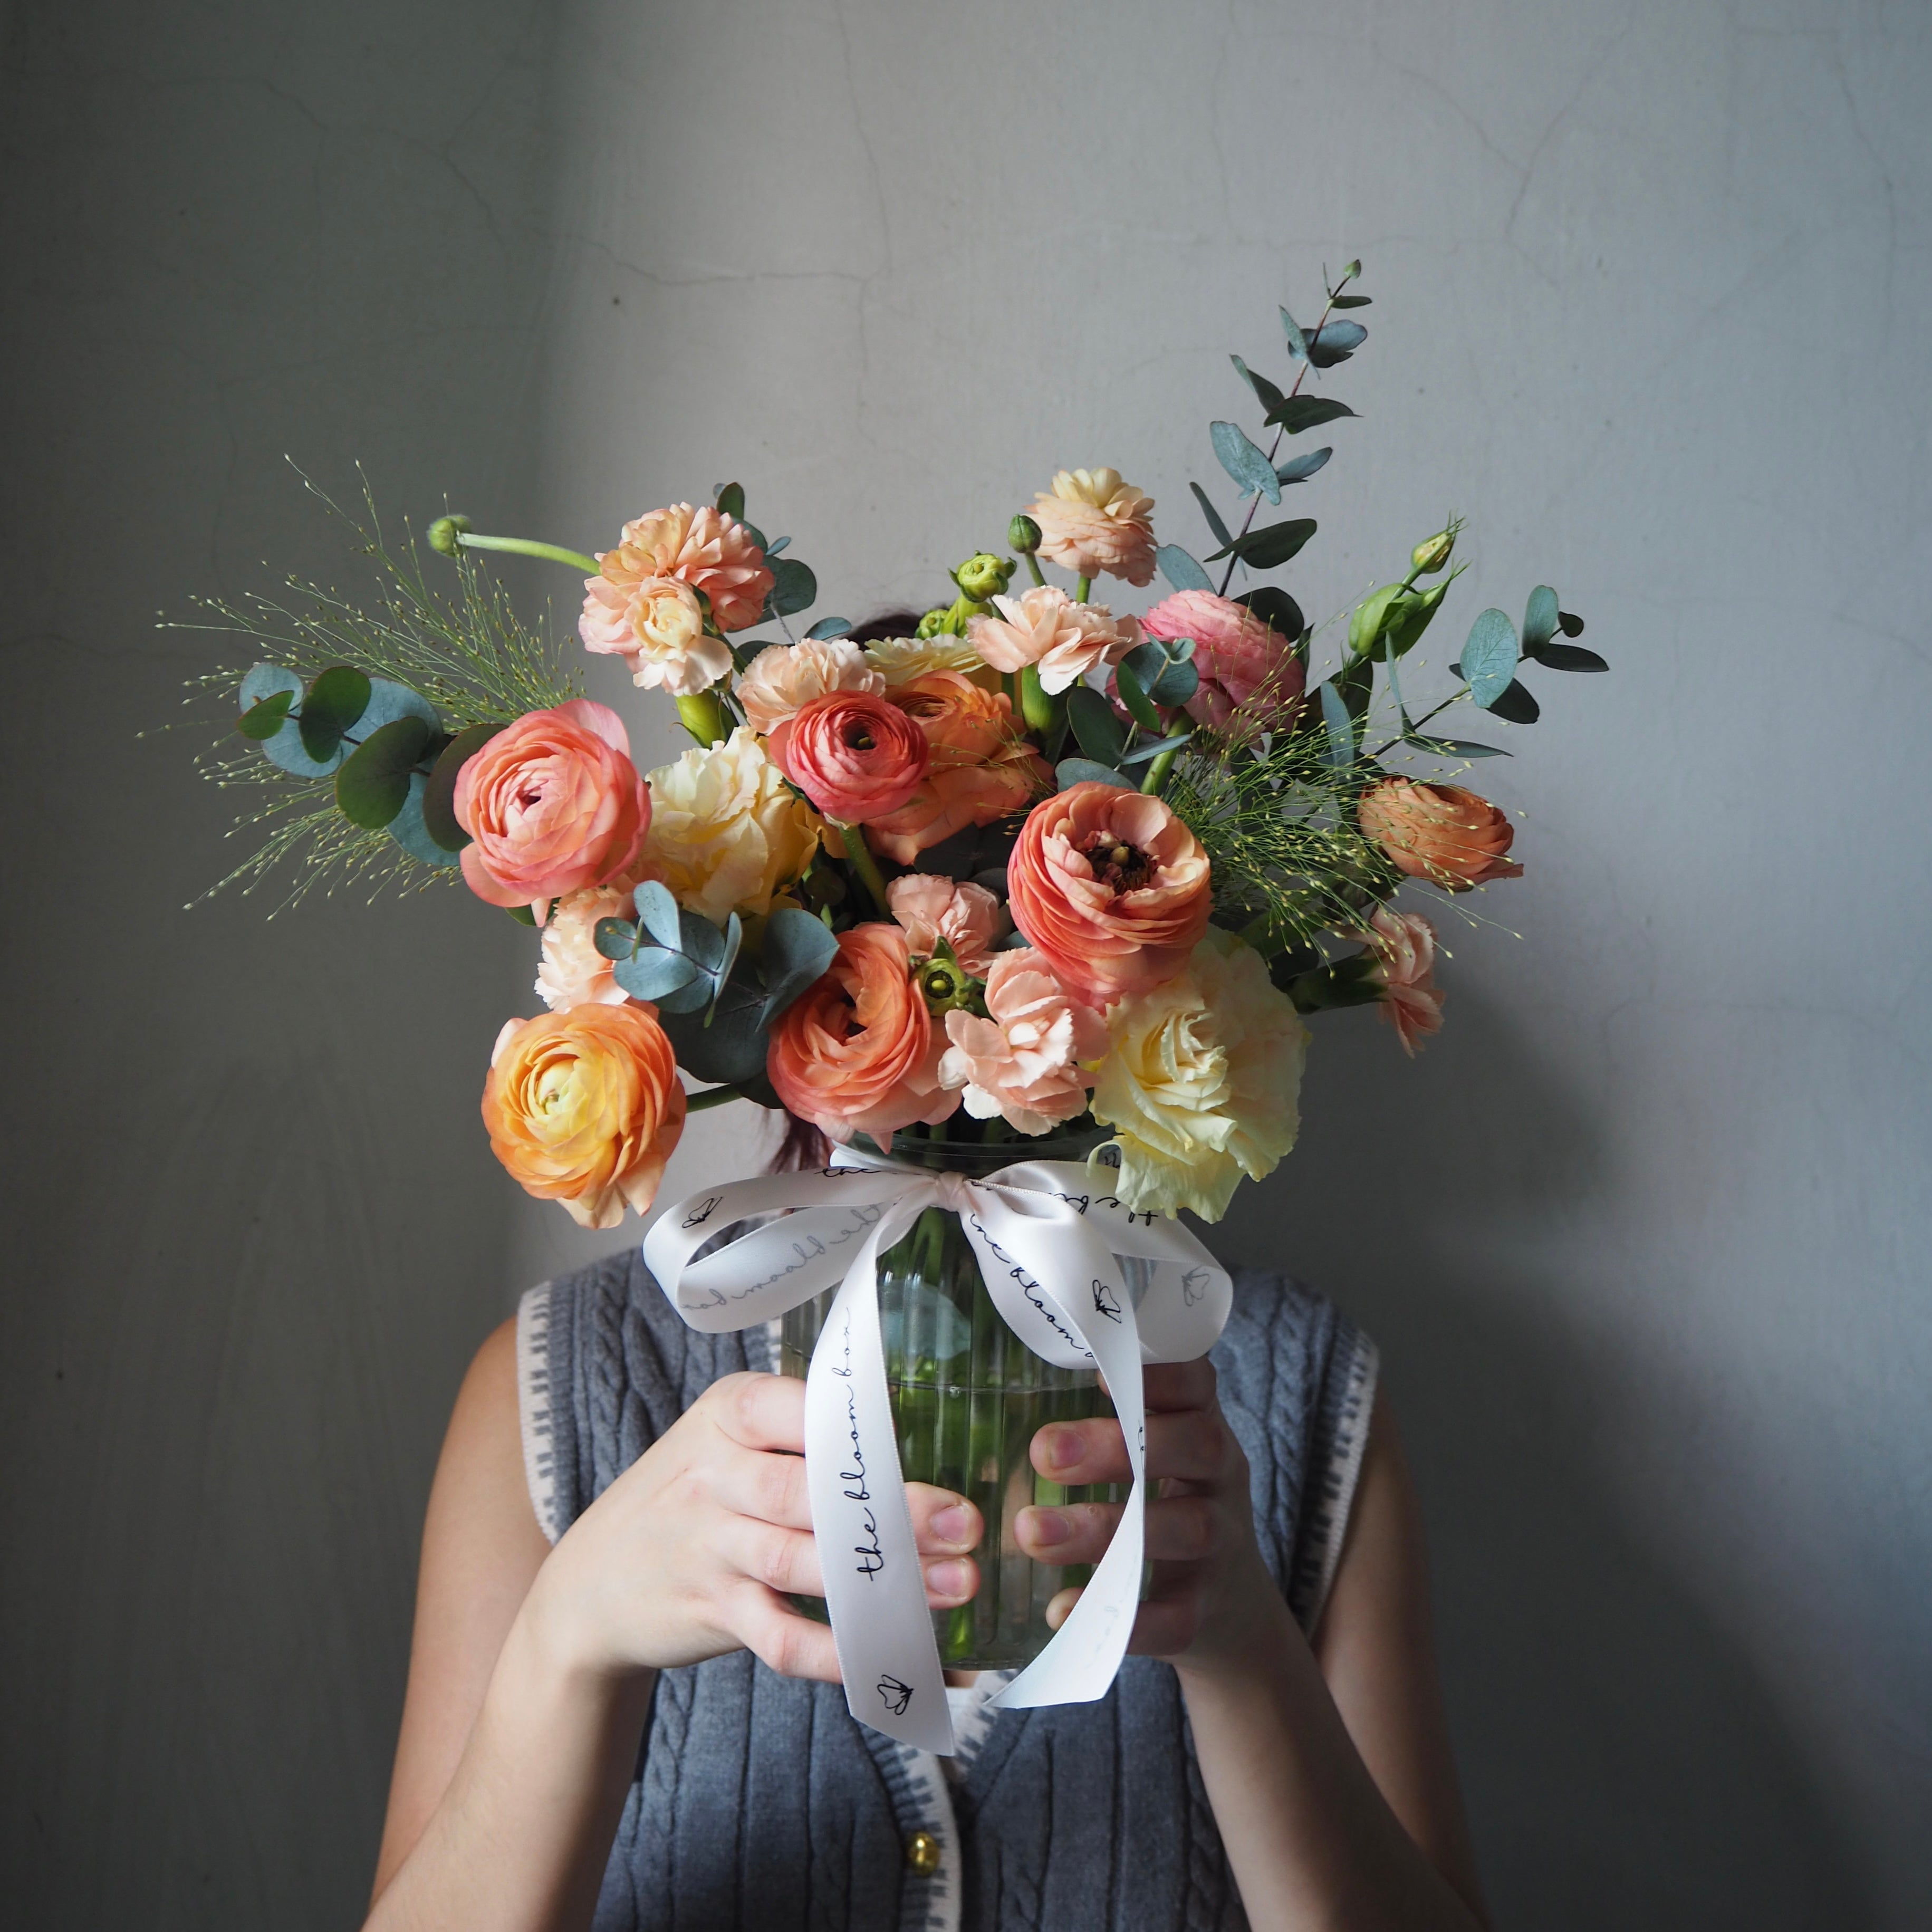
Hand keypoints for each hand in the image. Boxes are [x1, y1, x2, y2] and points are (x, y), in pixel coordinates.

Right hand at [522, 1371, 980, 1683]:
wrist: (589, 1587)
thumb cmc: (690, 1498)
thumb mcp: (725, 1441)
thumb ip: (801, 1436)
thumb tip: (915, 1439)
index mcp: (730, 1413)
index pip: (801, 1411)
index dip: (865, 1430)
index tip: (935, 1441)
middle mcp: (715, 1475)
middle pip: (809, 1493)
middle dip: (892, 1510)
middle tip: (967, 1524)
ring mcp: (710, 1547)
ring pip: (801, 1563)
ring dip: (881, 1581)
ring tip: (957, 1586)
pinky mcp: (712, 1612)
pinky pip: (781, 1638)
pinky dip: (841, 1654)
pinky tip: (898, 1657)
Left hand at [1016, 1357, 1285, 1677]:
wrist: (1233, 1606)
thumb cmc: (1173, 1502)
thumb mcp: (1162, 1452)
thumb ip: (1120, 1418)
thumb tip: (1024, 1374)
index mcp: (1202, 1426)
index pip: (1198, 1384)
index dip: (1162, 1373)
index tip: (1101, 1373)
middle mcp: (1220, 1478)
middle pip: (1194, 1448)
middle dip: (1118, 1447)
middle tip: (1043, 1452)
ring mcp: (1220, 1547)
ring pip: (1181, 1529)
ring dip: (1102, 1529)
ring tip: (1031, 1532)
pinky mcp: (1203, 1611)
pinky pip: (1169, 1617)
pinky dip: (1120, 1617)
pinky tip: (1062, 1610)